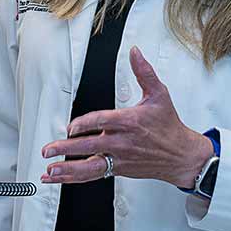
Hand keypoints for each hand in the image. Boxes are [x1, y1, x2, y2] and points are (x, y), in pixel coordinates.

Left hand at [41, 47, 215, 188]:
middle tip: (48, 150)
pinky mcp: (118, 169)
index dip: (83, 124)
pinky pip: (93, 175)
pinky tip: (58, 178)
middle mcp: (122, 142)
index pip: (101, 122)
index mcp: (130, 122)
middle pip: (90, 145)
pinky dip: (74, 177)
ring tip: (50, 171)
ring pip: (90, 166)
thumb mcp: (159, 95)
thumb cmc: (169, 126)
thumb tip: (135, 52)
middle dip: (67, 149)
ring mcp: (119, 158)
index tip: (71, 127)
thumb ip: (144, 72)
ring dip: (68, 170)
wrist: (181, 156)